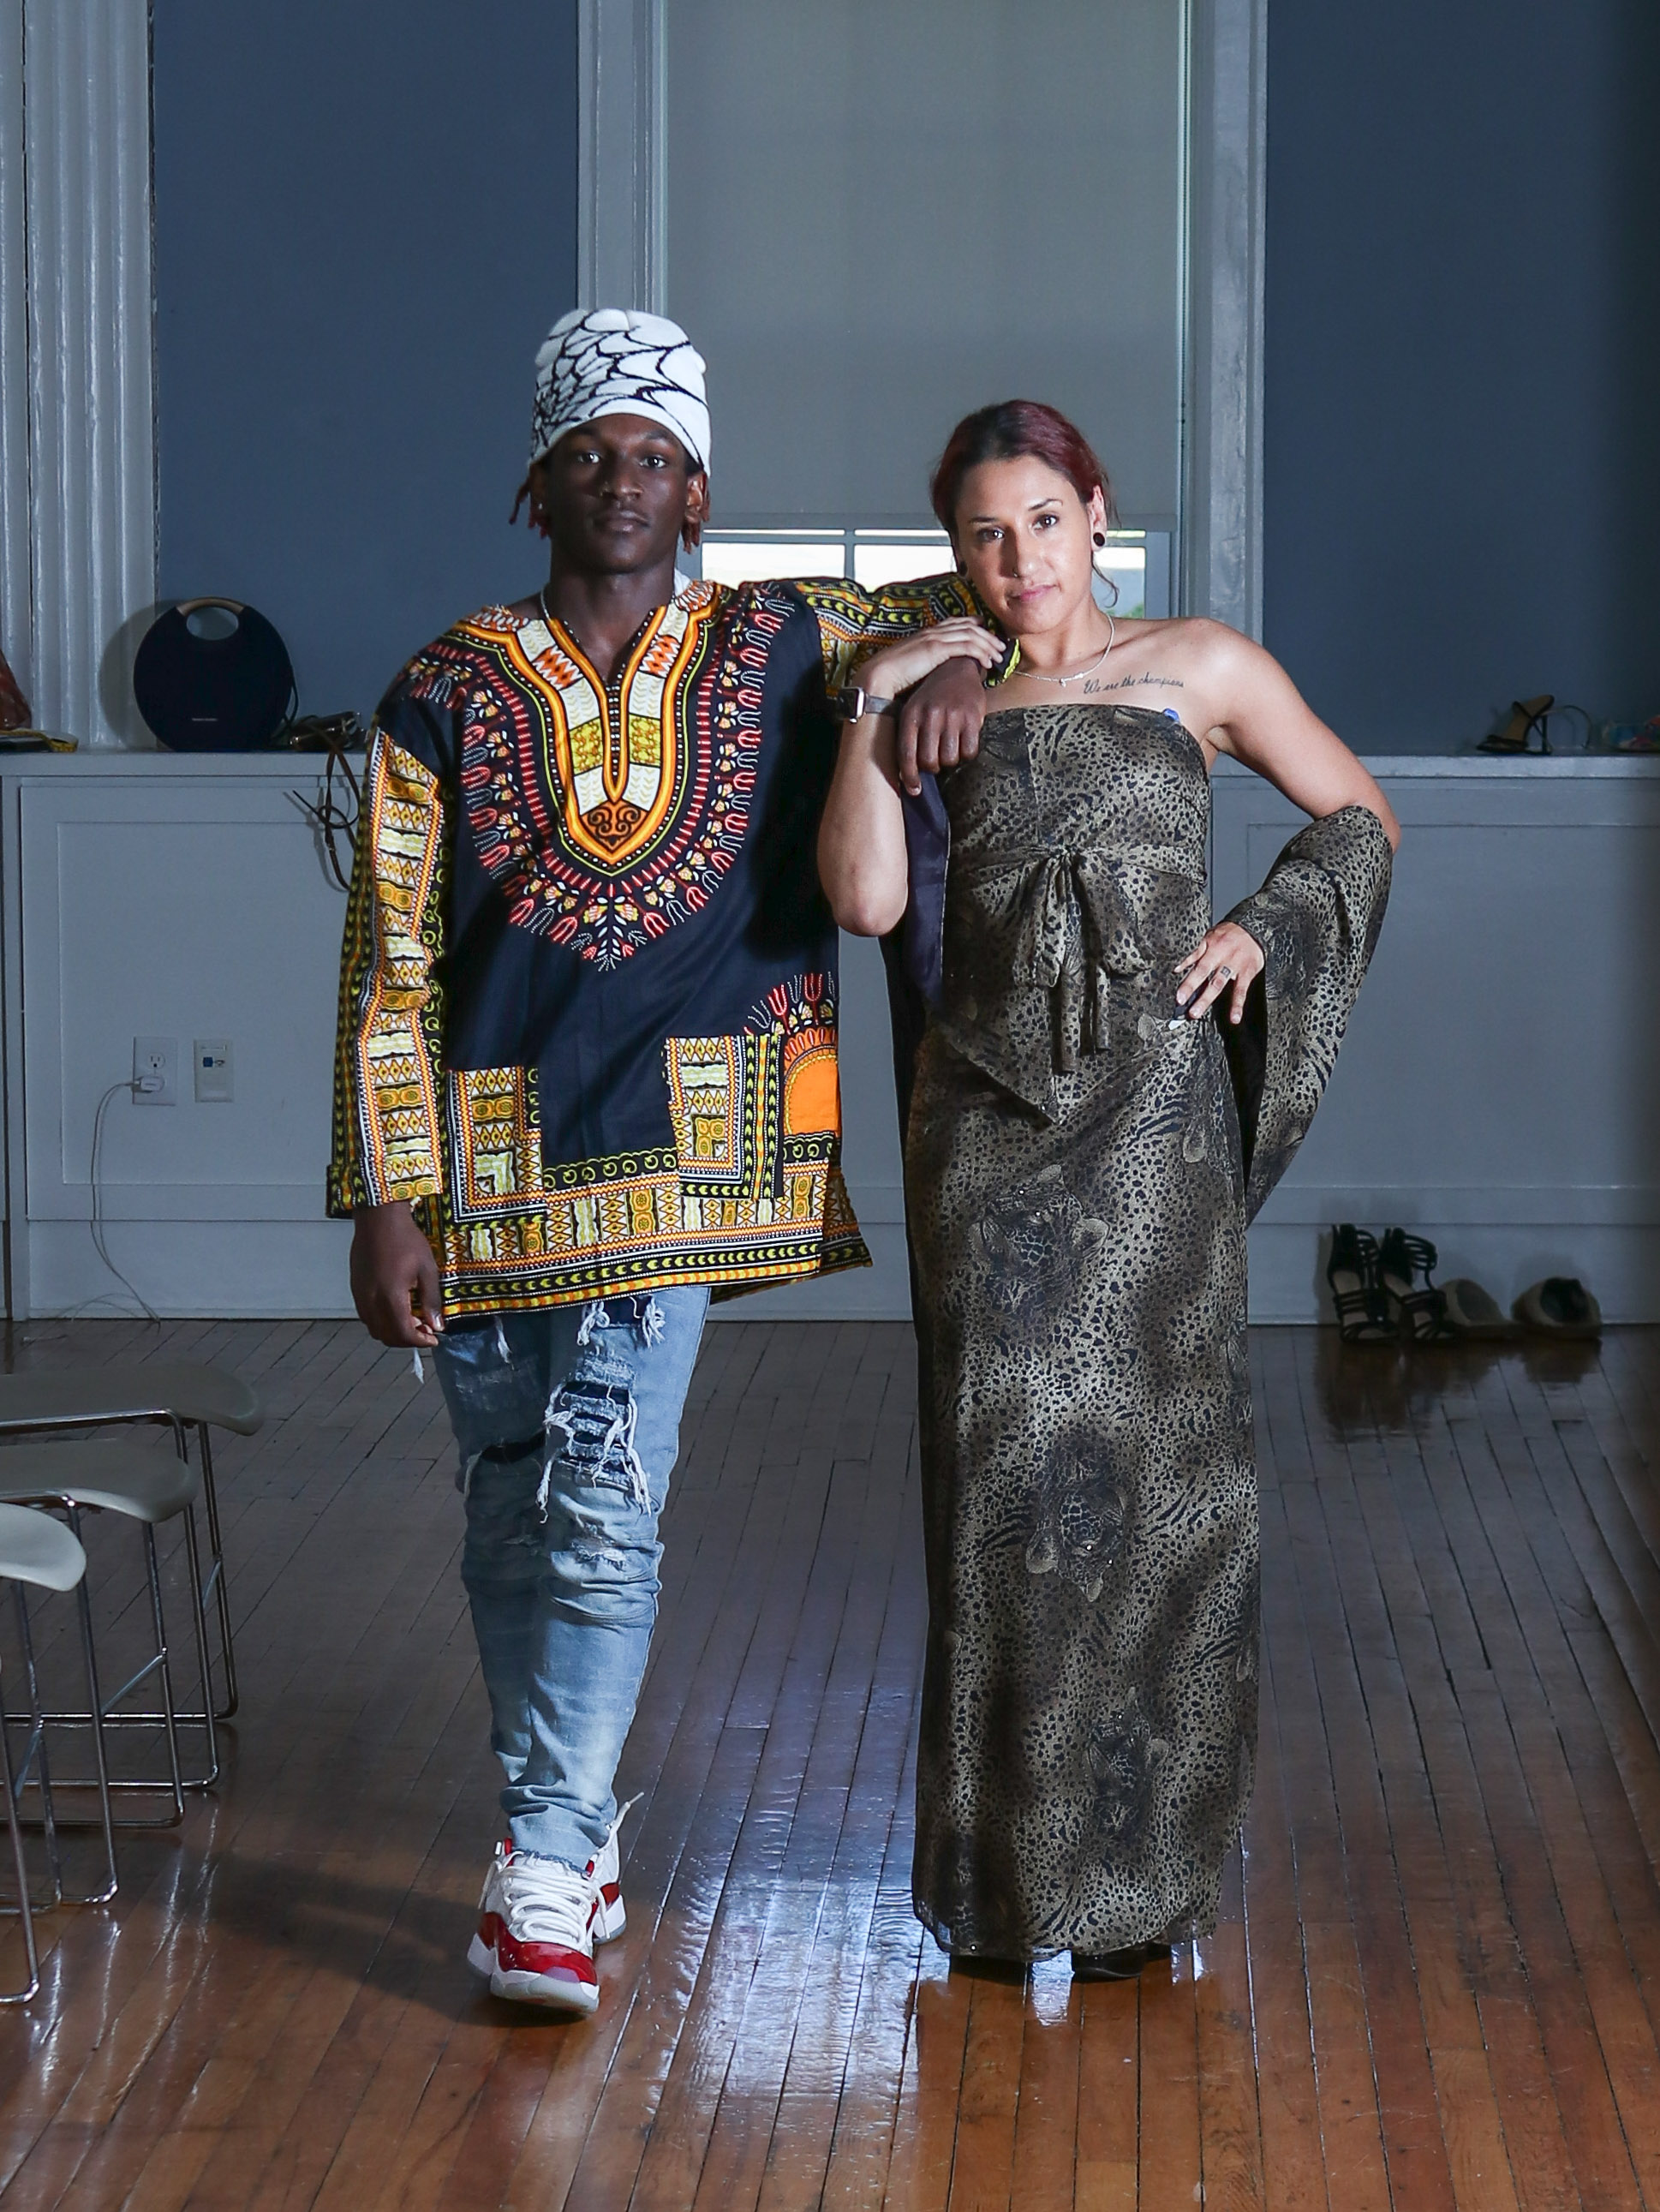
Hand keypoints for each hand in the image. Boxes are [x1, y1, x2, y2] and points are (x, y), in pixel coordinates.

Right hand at [350, 1202, 443, 1346]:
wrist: (379, 1219)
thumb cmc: (406, 1240)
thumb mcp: (427, 1269)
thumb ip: (431, 1300)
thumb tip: (438, 1325)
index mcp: (390, 1297)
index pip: (403, 1334)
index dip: (420, 1341)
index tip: (433, 1338)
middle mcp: (371, 1301)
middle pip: (387, 1336)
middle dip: (407, 1339)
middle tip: (425, 1329)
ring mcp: (360, 1296)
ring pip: (374, 1328)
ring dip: (393, 1331)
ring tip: (411, 1318)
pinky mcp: (355, 1288)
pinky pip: (366, 1316)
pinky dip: (382, 1321)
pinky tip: (395, 1307)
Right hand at [856, 617, 999, 727]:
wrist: (878, 676)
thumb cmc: (891, 677)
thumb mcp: (912, 667)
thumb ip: (926, 664)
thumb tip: (937, 674)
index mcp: (925, 634)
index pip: (954, 623)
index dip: (973, 625)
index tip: (985, 631)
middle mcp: (932, 632)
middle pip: (967, 627)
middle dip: (987, 635)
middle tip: (1000, 646)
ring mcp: (935, 639)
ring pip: (971, 635)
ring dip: (988, 644)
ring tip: (999, 655)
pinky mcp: (937, 649)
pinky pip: (967, 646)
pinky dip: (980, 652)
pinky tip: (987, 662)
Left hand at [897, 655, 993, 794]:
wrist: (956, 668)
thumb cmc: (931, 697)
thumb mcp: (913, 710)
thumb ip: (909, 737)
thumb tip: (904, 774)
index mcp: (911, 716)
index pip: (907, 755)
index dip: (910, 777)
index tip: (914, 790)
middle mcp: (930, 716)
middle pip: (930, 761)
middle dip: (933, 767)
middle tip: (936, 761)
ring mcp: (951, 716)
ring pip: (950, 758)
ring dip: (950, 760)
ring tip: (950, 748)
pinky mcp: (971, 717)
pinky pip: (969, 751)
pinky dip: (967, 753)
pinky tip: (964, 742)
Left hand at [1175, 922, 1263, 1024]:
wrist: (1254, 928)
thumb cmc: (1228, 934)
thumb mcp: (1208, 938)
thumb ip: (1194, 955)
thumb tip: (1177, 969)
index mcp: (1211, 952)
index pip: (1197, 970)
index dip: (1188, 984)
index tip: (1179, 998)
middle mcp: (1222, 960)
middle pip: (1208, 980)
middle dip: (1198, 997)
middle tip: (1189, 1012)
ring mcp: (1235, 967)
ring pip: (1220, 985)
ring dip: (1209, 1000)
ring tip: (1200, 1013)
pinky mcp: (1247, 973)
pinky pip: (1242, 991)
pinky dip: (1238, 1005)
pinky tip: (1235, 1017)